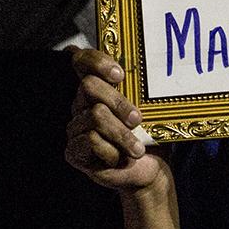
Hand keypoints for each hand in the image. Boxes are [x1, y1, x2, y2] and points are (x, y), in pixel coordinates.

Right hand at [63, 48, 164, 194]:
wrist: (151, 168)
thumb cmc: (150, 134)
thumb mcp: (150, 110)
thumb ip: (143, 91)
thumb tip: (155, 72)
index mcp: (99, 87)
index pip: (82, 60)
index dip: (96, 62)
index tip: (120, 75)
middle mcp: (82, 103)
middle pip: (89, 86)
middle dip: (118, 103)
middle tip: (137, 119)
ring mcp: (76, 126)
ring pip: (94, 116)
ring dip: (121, 134)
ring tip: (137, 149)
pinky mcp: (73, 150)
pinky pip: (90, 140)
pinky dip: (111, 151)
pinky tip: (119, 159)